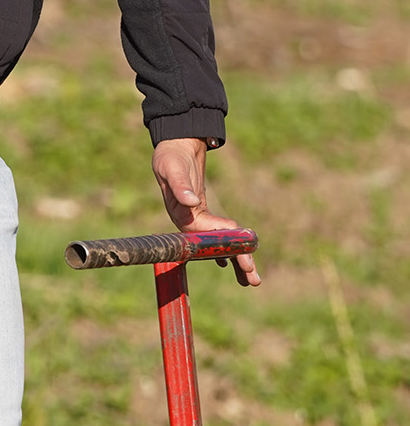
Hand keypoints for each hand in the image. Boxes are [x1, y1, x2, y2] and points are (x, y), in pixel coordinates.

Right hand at [152, 136, 258, 286]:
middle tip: (253, 278)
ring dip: (235, 261)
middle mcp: (187, 221)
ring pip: (216, 246)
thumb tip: (190, 201)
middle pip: (211, 247)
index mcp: (179, 212)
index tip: (238, 240)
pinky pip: (218, 237)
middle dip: (233, 260)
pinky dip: (229, 249)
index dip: (219, 239)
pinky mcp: (202, 217)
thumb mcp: (172, 167)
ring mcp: (195, 221)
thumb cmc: (171, 156)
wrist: (175, 146)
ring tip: (253, 280)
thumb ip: (180, 185)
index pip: (201, 231)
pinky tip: (238, 262)